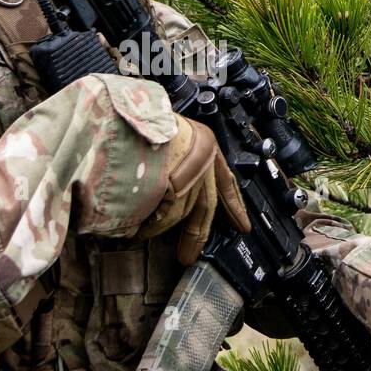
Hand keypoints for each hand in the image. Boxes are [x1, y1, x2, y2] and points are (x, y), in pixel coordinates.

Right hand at [137, 115, 249, 263]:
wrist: (128, 114)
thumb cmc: (140, 118)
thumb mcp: (167, 129)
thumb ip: (173, 152)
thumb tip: (166, 181)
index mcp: (204, 142)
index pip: (226, 180)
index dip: (234, 204)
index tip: (242, 225)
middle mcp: (203, 160)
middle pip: (205, 206)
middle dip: (197, 235)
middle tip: (189, 256)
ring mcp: (189, 175)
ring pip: (180, 213)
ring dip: (162, 228)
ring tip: (145, 235)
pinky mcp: (172, 189)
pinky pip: (161, 215)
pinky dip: (148, 223)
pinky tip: (138, 229)